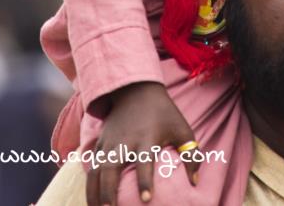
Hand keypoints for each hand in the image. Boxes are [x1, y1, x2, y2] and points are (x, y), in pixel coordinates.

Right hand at [86, 81, 199, 205]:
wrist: (136, 89)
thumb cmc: (163, 113)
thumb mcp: (181, 128)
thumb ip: (191, 154)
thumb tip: (195, 182)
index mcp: (147, 138)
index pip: (144, 162)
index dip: (145, 181)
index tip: (146, 200)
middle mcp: (125, 141)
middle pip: (111, 168)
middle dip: (108, 191)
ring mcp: (109, 142)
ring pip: (96, 170)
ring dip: (94, 193)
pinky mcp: (100, 143)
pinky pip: (91, 166)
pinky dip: (89, 184)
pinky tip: (92, 200)